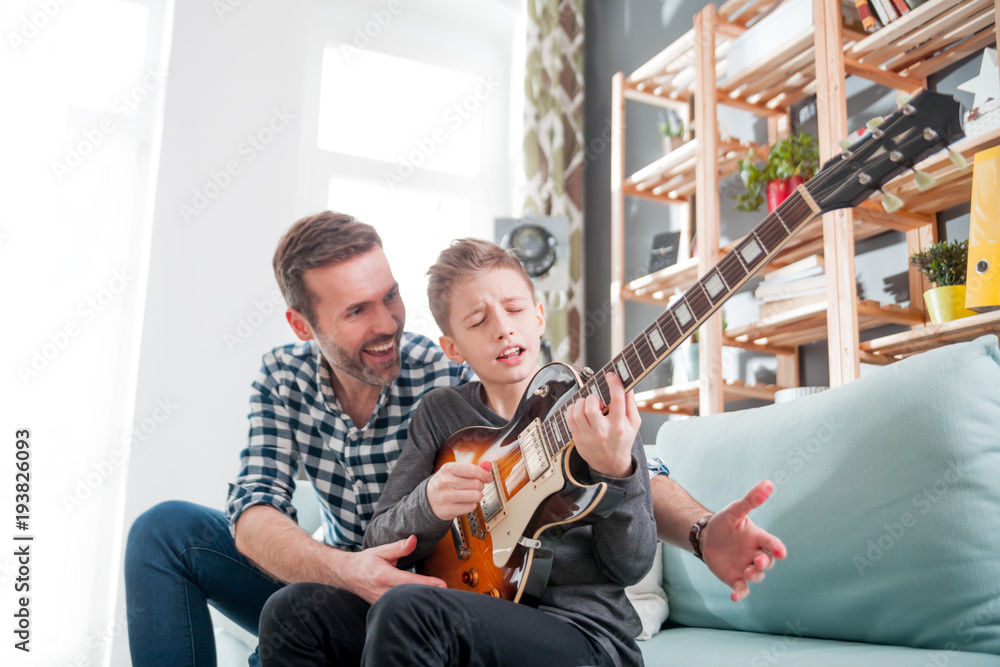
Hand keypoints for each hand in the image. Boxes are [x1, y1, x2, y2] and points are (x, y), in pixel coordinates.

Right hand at [346, 535, 446, 603]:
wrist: (349, 575)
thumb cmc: (366, 562)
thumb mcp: (380, 550)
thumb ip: (398, 547)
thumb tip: (413, 540)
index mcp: (382, 575)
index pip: (409, 581)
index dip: (426, 583)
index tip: (442, 584)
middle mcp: (382, 591)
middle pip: (411, 595)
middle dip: (429, 594)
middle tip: (447, 592)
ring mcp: (383, 602)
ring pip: (407, 602)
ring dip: (423, 599)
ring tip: (440, 596)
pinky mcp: (384, 607)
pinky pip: (402, 606)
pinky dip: (414, 603)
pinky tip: (425, 600)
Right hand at [425, 461, 492, 520]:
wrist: (428, 499)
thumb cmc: (444, 483)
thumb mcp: (455, 472)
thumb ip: (473, 468)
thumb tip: (488, 464)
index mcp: (448, 469)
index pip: (473, 470)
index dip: (484, 474)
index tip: (488, 477)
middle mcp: (446, 482)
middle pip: (476, 484)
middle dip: (480, 486)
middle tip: (475, 487)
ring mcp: (446, 496)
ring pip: (475, 496)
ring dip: (477, 496)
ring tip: (472, 494)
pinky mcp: (449, 510)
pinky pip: (471, 507)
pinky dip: (472, 505)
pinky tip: (465, 502)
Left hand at [565, 373, 640, 477]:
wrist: (611, 464)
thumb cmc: (623, 440)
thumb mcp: (634, 423)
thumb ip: (631, 403)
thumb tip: (628, 385)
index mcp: (619, 425)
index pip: (617, 399)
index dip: (614, 383)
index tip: (610, 375)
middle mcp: (603, 431)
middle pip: (591, 406)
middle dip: (592, 397)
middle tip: (596, 400)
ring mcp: (588, 436)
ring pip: (578, 411)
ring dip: (581, 402)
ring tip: (588, 405)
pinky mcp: (578, 439)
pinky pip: (569, 418)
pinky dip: (572, 409)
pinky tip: (580, 410)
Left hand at [700, 480, 787, 601]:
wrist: (706, 537)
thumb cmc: (724, 523)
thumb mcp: (735, 511)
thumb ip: (751, 500)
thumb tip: (768, 483)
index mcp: (757, 537)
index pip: (771, 542)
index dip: (776, 547)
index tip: (781, 551)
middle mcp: (755, 553)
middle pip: (767, 561)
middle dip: (765, 562)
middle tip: (758, 560)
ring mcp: (746, 567)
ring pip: (757, 575)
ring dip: (755, 575)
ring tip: (747, 571)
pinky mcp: (736, 578)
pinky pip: (742, 589)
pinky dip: (740, 594)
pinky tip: (734, 598)